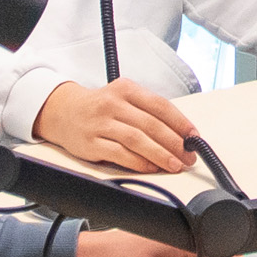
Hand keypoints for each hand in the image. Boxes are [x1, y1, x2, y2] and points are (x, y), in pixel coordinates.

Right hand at [33, 76, 201, 172]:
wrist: (62, 112)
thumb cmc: (99, 107)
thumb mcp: (123, 98)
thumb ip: (147, 111)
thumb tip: (180, 134)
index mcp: (126, 89)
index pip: (160, 105)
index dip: (180, 123)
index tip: (194, 137)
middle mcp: (113, 104)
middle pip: (151, 124)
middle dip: (175, 143)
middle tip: (189, 156)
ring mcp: (101, 124)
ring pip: (137, 140)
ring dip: (160, 154)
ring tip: (175, 164)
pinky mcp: (91, 143)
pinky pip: (120, 154)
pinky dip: (139, 162)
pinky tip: (151, 167)